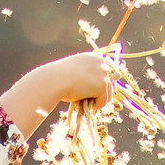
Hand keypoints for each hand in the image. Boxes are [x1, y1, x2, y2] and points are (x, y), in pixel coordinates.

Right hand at [0, 50, 115, 138]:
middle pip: (110, 82)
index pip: (105, 72)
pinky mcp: (102, 84)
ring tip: (88, 104)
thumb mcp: (73, 72)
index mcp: (94, 57)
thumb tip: (94, 90)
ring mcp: (103, 73)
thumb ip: (85, 76)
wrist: (55, 80)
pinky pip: (104, 100)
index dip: (100, 83)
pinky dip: (97, 105)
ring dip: (99, 100)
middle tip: (92, 101)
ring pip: (108, 92)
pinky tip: (88, 106)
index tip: (94, 92)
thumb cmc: (58, 78)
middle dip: (102, 93)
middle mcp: (101, 62)